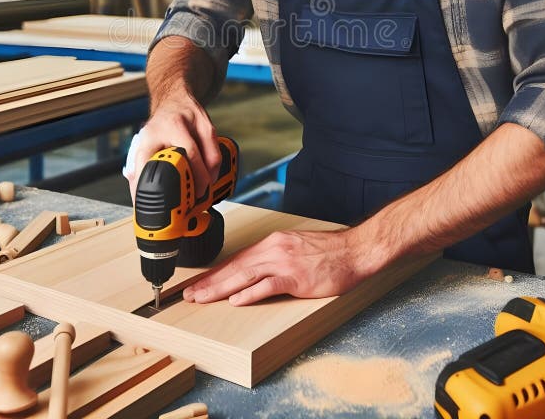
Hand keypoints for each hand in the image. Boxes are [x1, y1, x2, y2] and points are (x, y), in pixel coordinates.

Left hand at [125, 92, 221, 204]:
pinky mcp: (207, 125)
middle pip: (186, 157)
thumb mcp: (146, 141)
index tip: (146, 202)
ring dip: (206, 179)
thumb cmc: (161, 125)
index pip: (146, 159)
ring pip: (206, 157)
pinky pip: (215, 154)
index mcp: (151, 133)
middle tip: (190, 200)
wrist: (175, 97)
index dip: (147, 183)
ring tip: (201, 192)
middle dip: (192, 182)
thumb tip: (138, 196)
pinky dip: (214, 171)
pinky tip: (210, 179)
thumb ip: (141, 166)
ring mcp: (192, 123)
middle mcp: (171, 125)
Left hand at [182, 227, 366, 305]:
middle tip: (189, 294)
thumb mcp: (295, 248)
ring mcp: (285, 263)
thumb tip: (253, 272)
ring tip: (202, 298)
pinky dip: (251, 293)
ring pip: (245, 275)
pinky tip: (236, 300)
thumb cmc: (328, 252)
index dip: (215, 272)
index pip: (236, 259)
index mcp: (273, 243)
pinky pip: (269, 285)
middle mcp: (274, 250)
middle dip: (210, 282)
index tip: (198, 283)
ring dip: (220, 288)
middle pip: (235, 267)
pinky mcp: (297, 278)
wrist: (354, 250)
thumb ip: (274, 258)